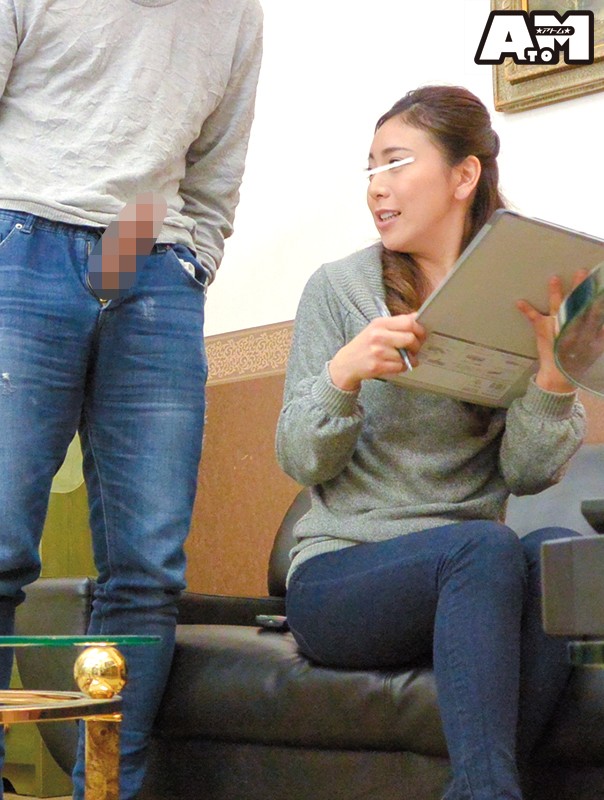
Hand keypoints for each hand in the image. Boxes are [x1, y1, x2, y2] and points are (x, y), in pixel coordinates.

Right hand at [328, 314, 425, 391]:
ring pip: (406, 355)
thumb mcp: (377, 328)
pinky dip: (402, 367)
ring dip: (410, 359)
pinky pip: (400, 367)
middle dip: (417, 345)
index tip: (421, 334)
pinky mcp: (377, 366)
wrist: (347, 362)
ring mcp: (377, 352)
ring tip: (405, 358)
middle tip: (415, 348)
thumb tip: (417, 318)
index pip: (408, 322)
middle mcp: (378, 336)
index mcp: (380, 323)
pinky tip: (397, 364)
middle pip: (410, 339)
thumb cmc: (365, 344)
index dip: (420, 329)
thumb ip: (396, 323)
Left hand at [516, 270, 588, 392]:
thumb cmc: (577, 361)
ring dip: (555, 292)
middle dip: (579, 287)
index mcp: (587, 329)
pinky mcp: (543, 331)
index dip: (596, 297)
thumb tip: (603, 324)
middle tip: (581, 271)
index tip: (598, 284)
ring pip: (558, 306)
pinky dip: (526, 310)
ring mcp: (557, 327)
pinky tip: (519, 302)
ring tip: (553, 278)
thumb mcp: (594, 348)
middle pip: (578, 303)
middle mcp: (573, 325)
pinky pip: (534, 318)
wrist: (560, 377)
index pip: (594, 310)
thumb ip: (600, 334)